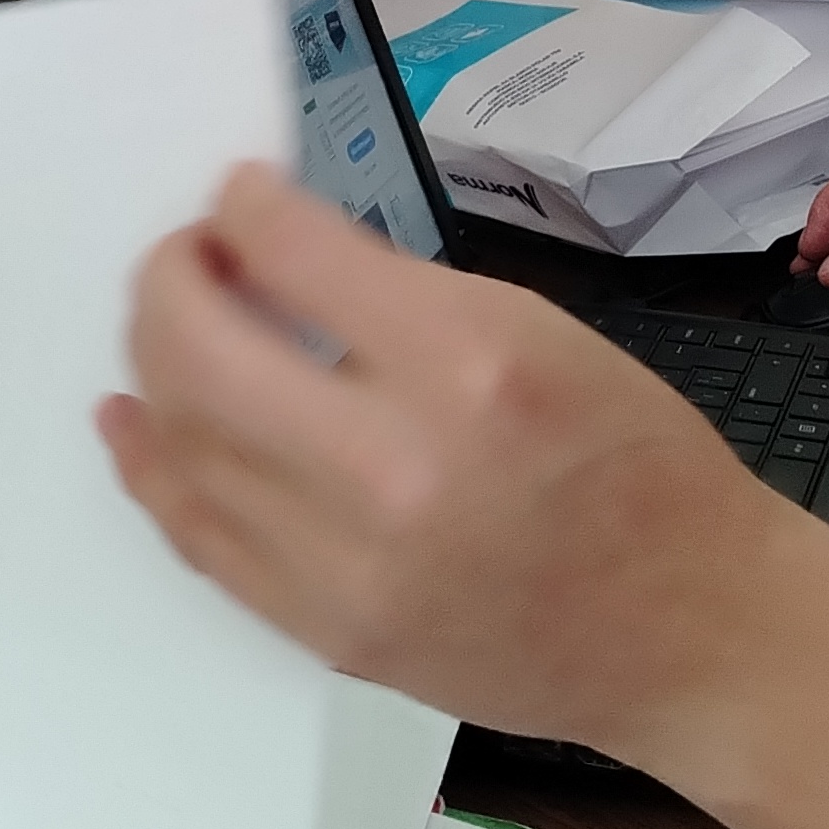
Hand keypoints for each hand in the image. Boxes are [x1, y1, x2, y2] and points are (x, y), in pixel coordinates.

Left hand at [101, 164, 800, 748]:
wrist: (690, 631)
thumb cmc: (641, 476)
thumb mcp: (544, 329)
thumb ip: (404, 295)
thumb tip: (287, 255)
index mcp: (468, 365)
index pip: (290, 252)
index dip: (242, 207)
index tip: (236, 196)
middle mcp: (397, 469)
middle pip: (199, 350)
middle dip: (169, 279)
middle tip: (185, 256)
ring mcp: (352, 566)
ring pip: (183, 443)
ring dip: (154, 365)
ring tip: (167, 327)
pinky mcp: (330, 632)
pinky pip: (200, 537)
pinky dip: (155, 469)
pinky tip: (139, 423)